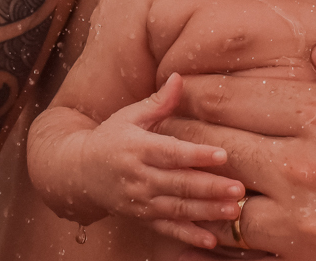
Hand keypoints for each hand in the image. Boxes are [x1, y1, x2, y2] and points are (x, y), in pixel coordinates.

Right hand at [75, 73, 245, 248]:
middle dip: (210, 188)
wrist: (76, 173)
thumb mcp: (129, 117)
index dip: (197, 155)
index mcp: (138, 149)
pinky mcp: (142, 218)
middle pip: (179, 184)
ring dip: (207, 211)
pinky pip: (167, 229)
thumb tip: (179, 77)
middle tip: (239, 189)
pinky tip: (211, 240)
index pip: (171, 153)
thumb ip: (158, 102)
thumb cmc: (109, 139)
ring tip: (234, 210)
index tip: (223, 155)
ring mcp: (140, 201)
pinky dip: (189, 236)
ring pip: (177, 208)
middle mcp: (139, 178)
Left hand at [160, 10, 315, 260]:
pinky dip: (224, 240)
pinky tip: (220, 225)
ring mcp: (308, 230)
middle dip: (180, 138)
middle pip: (210, 150)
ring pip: (216, 209)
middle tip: (158, 129)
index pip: (228, 98)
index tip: (174, 86)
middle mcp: (306, 172)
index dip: (192, 91)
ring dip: (196, 191)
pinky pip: (246, 257)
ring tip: (180, 178)